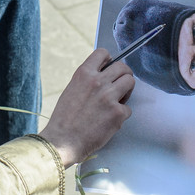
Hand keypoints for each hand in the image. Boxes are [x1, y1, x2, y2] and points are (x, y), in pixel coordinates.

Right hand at [39, 48, 134, 167]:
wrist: (63, 141)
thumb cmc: (64, 119)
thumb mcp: (72, 89)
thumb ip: (88, 80)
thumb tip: (103, 76)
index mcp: (84, 74)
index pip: (103, 53)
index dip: (110, 60)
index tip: (110, 68)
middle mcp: (98, 82)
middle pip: (123, 67)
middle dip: (123, 75)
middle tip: (120, 86)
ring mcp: (109, 97)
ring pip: (130, 82)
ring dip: (127, 91)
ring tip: (118, 101)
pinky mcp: (118, 113)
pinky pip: (128, 108)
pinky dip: (121, 115)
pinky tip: (110, 120)